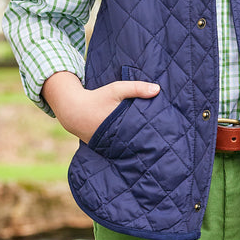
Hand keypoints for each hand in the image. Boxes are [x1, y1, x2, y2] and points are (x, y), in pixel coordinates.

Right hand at [42, 71, 159, 142]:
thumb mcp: (116, 90)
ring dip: (139, 147)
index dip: (154, 136)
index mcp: (120, 125)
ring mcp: (109, 146)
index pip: (142, 133)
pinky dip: (128, 147)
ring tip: (156, 151)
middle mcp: (115, 139)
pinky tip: (139, 150)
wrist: (73, 111)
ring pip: (129, 148)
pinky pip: (120, 148)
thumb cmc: (97, 98)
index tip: (167, 136)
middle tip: (166, 146)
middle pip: (137, 144)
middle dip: (149, 144)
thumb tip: (157, 89)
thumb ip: (136, 88)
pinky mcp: (105, 148)